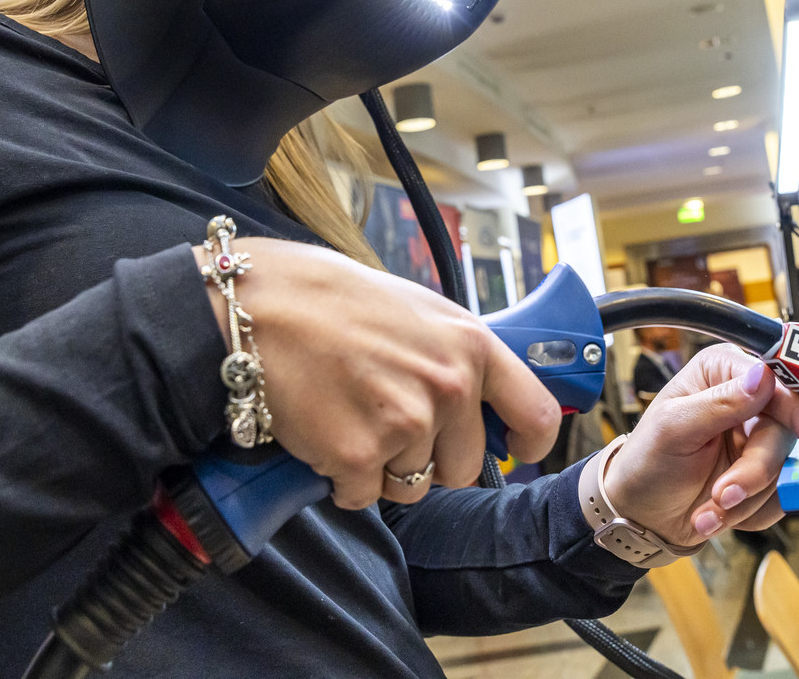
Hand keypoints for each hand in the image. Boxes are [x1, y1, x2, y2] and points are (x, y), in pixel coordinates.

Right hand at [193, 239, 559, 509]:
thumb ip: (458, 355)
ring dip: (382, 468)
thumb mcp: (420, 311)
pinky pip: (363, 496)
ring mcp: (405, 423)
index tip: (516, 449)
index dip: (529, 441)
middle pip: (465, 467)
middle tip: (386, 419)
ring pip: (413, 486)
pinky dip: (341, 477)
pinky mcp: (358, 456)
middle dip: (430, 457)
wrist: (262, 307)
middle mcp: (449, 386)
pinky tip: (324, 430)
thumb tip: (485, 397)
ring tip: (350, 415)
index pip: (536, 413)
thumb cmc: (334, 302)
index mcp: (471, 345)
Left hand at [602, 345, 798, 545]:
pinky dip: (747, 513)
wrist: (641, 514)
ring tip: (707, 508)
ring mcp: (756, 441)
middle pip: (783, 433)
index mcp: (722, 372)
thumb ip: (719, 402)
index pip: (777, 382)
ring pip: (782, 471)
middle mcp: (746, 402)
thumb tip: (762, 376)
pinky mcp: (763, 477)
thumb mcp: (674, 428)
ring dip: (743, 499)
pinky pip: (778, 499)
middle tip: (725, 494)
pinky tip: (715, 512)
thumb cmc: (647, 462)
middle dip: (753, 472)